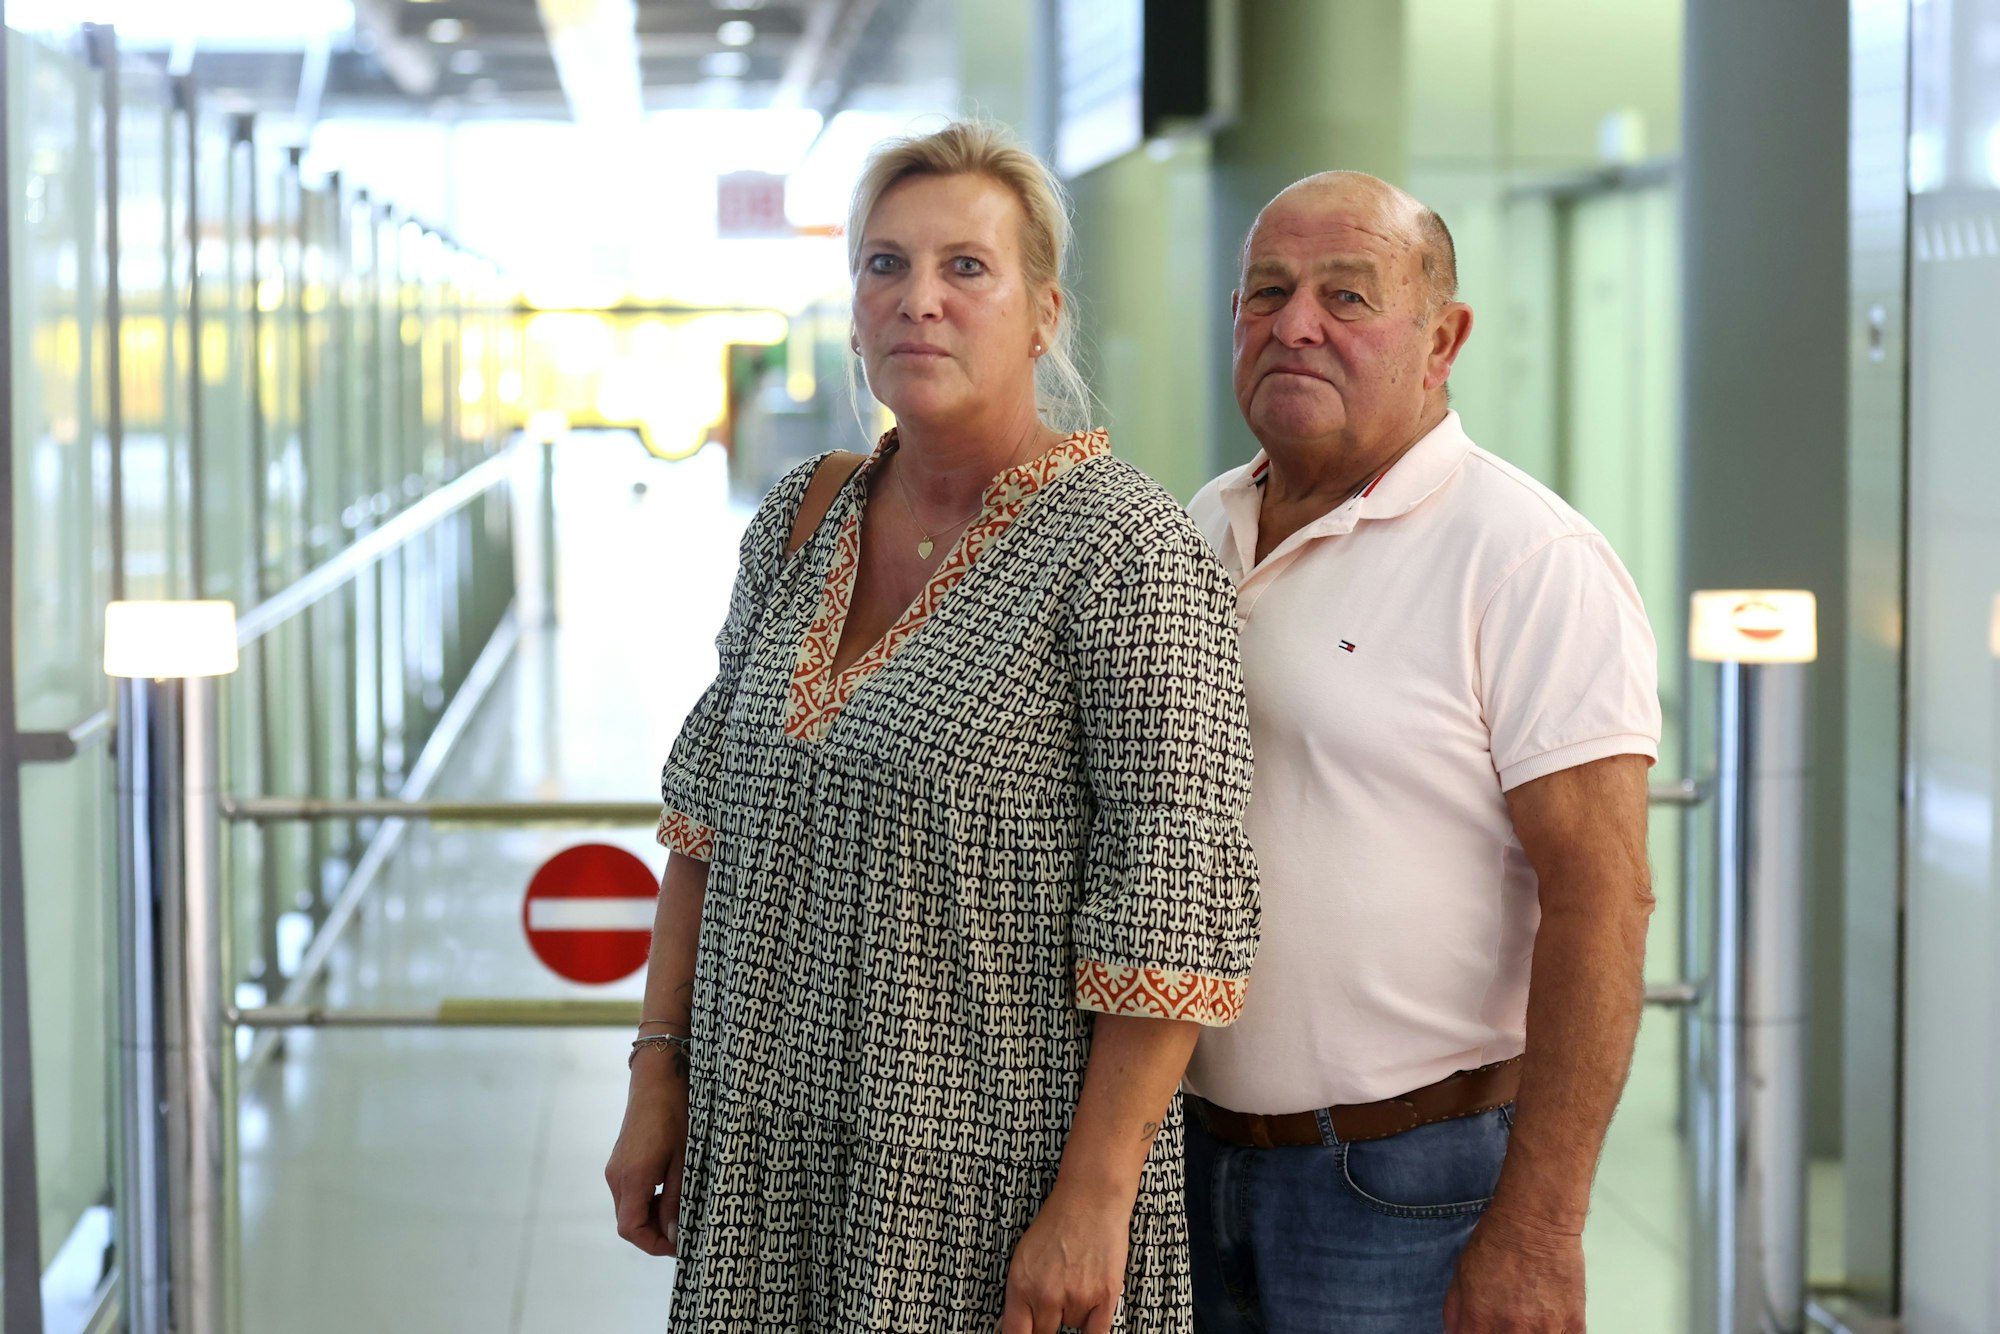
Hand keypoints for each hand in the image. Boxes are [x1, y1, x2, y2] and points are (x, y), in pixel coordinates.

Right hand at [604, 1059, 689, 1256]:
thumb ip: (676, 1200)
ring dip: (652, 1217)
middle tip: (685, 1230)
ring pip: (629, 1208)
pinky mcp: (619, 1162)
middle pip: (629, 1222)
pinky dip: (647, 1201)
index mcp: (632, 1178)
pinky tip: (669, 1192)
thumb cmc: (675, 1115)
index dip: (653, 1244)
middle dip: (656, 1233)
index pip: (631, 1229)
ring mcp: (615, 1169)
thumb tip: (673, 1234)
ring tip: (681, 1210)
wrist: (657, 1081)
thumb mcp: (683, 1161)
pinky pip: (629, 1193)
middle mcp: (616, 1177)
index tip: (678, 1246)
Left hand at [997, 1183, 1130, 1333]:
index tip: (1028, 1332)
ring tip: (1079, 1280)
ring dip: (1074, 1312)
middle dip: (1048, 1321)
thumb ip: (1017, 1294)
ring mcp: (1077, 1297)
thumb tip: (1007, 1328)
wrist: (1090, 1199)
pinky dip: (1093, 1331)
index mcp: (1020, 1285)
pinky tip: (1090, 1318)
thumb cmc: (1055, 1223)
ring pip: (1073, 1326)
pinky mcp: (1105, 1296)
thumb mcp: (1022, 1256)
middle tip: (1056, 1297)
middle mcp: (1046, 1295)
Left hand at [1443, 1205, 1585, 1331]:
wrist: (1534, 1222)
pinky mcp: (1573, 1323)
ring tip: (1531, 1319)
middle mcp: (1512, 1331)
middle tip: (1509, 1321)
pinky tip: (1551, 1322)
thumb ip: (1455, 1313)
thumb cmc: (1496, 1242)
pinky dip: (1558, 1333)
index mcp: (1480, 1321)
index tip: (1485, 1330)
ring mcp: (1545, 1330)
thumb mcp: (1460, 1274)